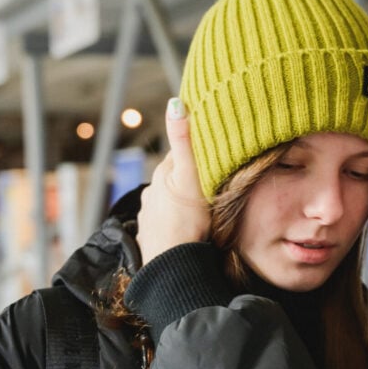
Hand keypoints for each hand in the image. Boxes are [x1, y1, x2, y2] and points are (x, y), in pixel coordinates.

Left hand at [137, 98, 210, 265]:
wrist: (172, 265)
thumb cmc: (186, 221)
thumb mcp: (189, 176)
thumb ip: (183, 141)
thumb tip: (175, 103)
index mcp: (163, 175)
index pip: (182, 155)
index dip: (200, 153)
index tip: (216, 154)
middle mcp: (152, 192)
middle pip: (175, 178)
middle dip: (190, 179)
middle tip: (212, 185)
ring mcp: (150, 215)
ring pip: (170, 201)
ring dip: (183, 202)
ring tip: (202, 209)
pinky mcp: (152, 236)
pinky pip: (167, 223)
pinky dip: (177, 222)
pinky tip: (189, 229)